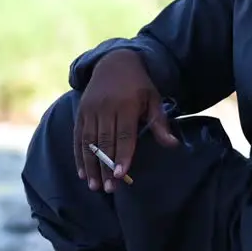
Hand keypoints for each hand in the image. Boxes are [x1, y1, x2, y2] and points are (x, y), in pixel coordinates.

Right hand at [75, 49, 177, 191]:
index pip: (124, 134)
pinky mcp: (81, 112)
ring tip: (94, 186)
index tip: (120, 174)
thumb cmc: (139, 85)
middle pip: (106, 142)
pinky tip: (82, 172)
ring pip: (89, 142)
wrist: (114, 62)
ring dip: (91, 165)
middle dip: (106, 166)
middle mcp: (106, 108)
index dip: (122, 155)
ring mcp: (91, 110)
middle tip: (109, 188)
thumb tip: (173, 145)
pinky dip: (79, 155)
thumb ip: (160, 123)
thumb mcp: (154, 99)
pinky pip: (78, 137)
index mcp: (127, 105)